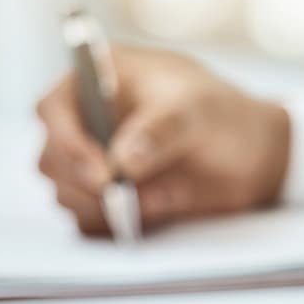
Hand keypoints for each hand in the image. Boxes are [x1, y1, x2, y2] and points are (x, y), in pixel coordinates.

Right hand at [36, 45, 290, 233]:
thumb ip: (161, 129)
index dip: (66, 140)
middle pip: (51, 158)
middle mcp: (86, 122)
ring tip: (143, 202)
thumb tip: (122, 161)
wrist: (252, 155)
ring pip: (65, 193)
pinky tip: (144, 214)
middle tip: (119, 196)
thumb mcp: (197, 110)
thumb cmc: (220, 113)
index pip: (53, 108)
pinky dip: (108, 224)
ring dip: (95, 206)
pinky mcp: (108, 198)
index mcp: (97, 80)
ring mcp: (94, 162)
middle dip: (80, 182)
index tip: (102, 171)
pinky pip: (88, 219)